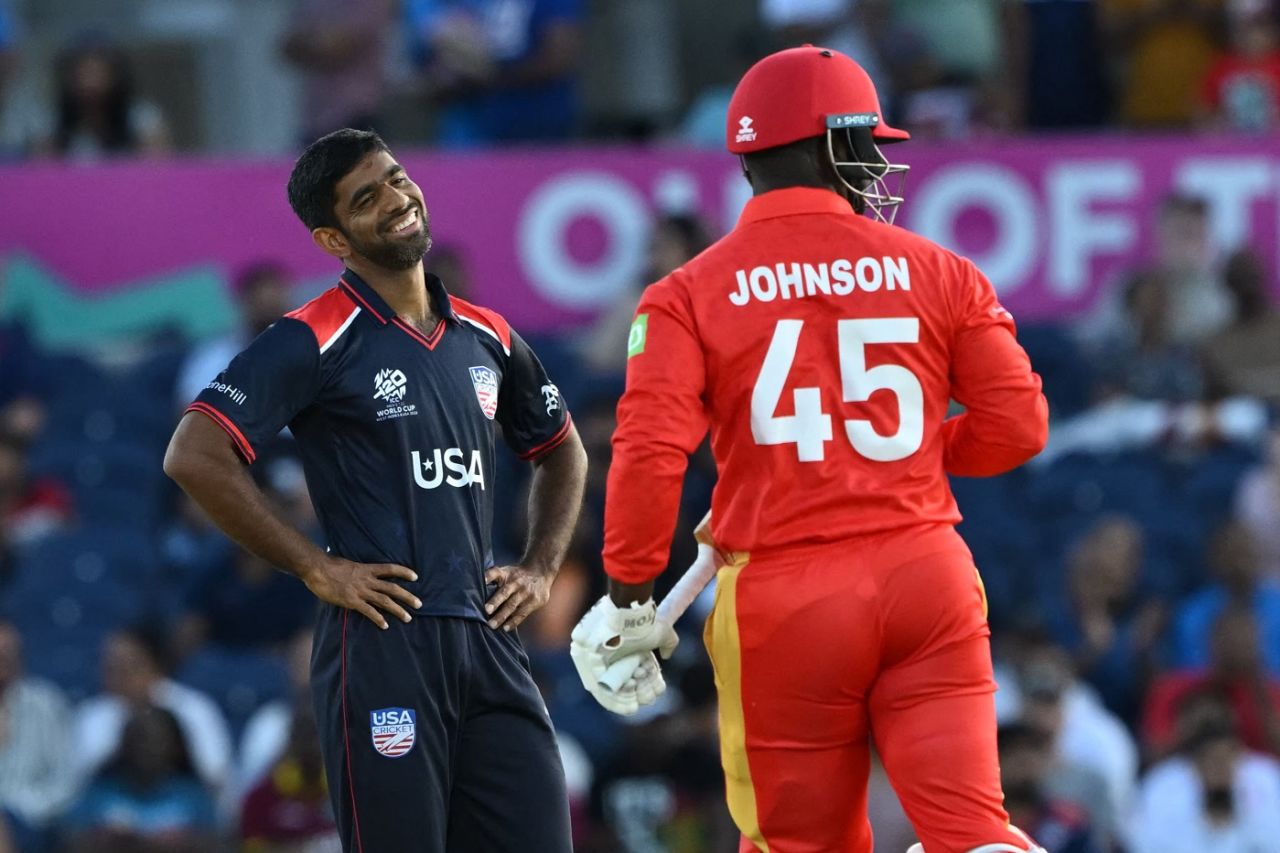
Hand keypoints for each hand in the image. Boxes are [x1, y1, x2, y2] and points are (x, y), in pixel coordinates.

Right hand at [301, 557, 419, 629]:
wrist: (317, 568)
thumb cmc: (328, 565)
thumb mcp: (347, 563)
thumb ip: (355, 569)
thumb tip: (355, 569)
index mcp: (367, 569)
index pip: (390, 569)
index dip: (404, 572)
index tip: (415, 577)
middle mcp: (367, 580)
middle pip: (392, 588)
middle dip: (407, 596)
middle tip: (419, 604)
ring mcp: (361, 591)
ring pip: (384, 601)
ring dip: (398, 610)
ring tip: (409, 618)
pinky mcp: (352, 601)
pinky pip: (369, 611)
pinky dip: (378, 618)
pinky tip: (385, 625)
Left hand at [484, 564, 554, 630]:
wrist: (541, 572)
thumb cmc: (517, 575)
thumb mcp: (506, 571)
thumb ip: (492, 578)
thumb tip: (474, 588)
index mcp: (506, 573)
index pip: (495, 572)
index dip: (488, 577)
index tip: (482, 583)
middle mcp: (516, 582)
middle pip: (504, 592)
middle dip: (495, 601)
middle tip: (486, 610)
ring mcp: (526, 592)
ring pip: (512, 605)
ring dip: (502, 616)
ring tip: (492, 625)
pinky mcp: (535, 601)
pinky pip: (522, 613)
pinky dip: (514, 621)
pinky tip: (506, 628)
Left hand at [569, 595, 677, 707]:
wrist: (628, 617)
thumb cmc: (644, 624)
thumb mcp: (662, 633)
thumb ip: (668, 643)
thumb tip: (667, 655)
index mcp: (626, 649)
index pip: (636, 672)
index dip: (649, 684)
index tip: (657, 689)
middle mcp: (612, 656)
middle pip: (626, 682)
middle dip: (640, 693)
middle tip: (648, 698)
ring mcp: (600, 662)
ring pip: (615, 688)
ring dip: (629, 699)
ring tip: (640, 702)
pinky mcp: (590, 668)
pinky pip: (601, 690)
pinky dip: (613, 702)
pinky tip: (629, 707)